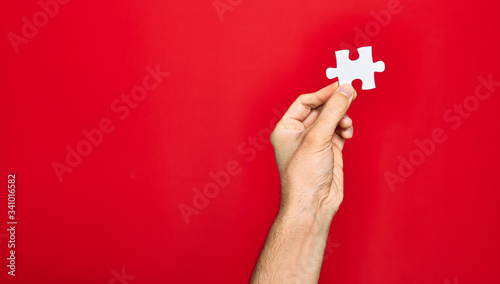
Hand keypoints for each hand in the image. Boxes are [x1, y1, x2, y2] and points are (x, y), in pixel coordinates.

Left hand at [270, 82, 355, 225]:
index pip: (305, 102)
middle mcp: (299, 135)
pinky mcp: (330, 151)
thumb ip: (333, 111)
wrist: (314, 205)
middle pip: (320, 109)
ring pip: (332, 120)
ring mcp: (316, 143)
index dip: (322, 93)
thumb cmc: (303, 177)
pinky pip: (339, 131)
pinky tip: (348, 132)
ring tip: (347, 124)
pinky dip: (346, 128)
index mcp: (286, 129)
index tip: (340, 86)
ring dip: (342, 118)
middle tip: (351, 95)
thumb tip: (345, 90)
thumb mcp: (317, 138)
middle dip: (335, 105)